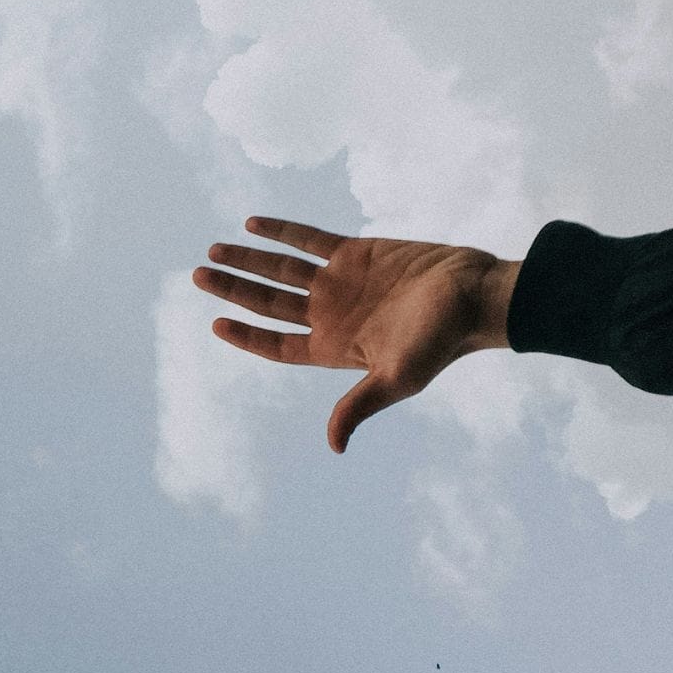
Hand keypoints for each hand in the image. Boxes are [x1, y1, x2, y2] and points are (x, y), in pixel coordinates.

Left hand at [193, 217, 519, 452]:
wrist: (475, 294)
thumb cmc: (441, 341)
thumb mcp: (396, 378)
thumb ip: (358, 406)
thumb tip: (334, 447)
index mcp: (333, 348)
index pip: (276, 345)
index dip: (246, 336)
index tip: (216, 323)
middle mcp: (330, 315)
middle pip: (269, 302)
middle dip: (233, 288)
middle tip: (197, 275)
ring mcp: (340, 282)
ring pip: (281, 269)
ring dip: (248, 259)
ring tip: (213, 250)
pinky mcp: (356, 252)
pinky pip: (309, 239)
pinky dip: (281, 232)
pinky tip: (251, 225)